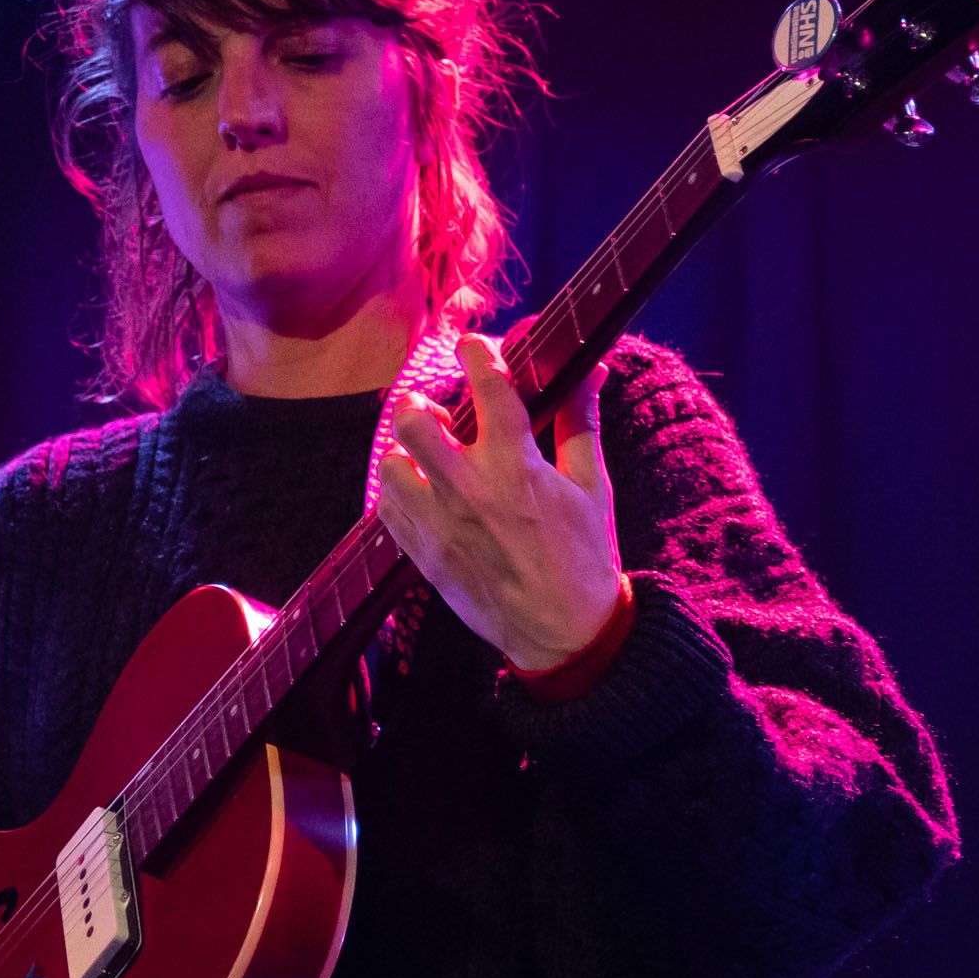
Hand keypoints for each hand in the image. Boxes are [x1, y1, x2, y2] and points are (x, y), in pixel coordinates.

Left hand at [368, 330, 628, 671]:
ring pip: (389, 464)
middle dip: (422, 404)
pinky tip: (422, 493)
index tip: (473, 345)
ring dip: (403, 452)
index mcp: (516, 465)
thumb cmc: (583, 556)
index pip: (487, 385)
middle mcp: (468, 488)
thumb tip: (592, 369)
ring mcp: (437, 523)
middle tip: (440, 414)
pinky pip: (385, 508)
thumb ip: (581, 421)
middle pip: (415, 420)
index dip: (476, 353)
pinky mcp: (421, 553)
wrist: (562, 632)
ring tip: (427, 459)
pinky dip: (396, 492)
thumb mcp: (592, 485)